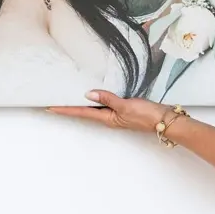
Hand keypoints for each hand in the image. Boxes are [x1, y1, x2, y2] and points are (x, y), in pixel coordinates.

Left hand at [48, 90, 170, 132]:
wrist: (164, 120)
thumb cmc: (146, 115)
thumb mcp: (126, 106)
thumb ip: (108, 98)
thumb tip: (88, 93)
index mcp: (106, 118)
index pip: (81, 113)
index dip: (65, 110)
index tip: (50, 107)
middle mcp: (108, 117)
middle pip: (84, 111)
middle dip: (69, 107)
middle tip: (54, 101)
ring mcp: (115, 114)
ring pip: (93, 107)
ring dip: (80, 103)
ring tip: (67, 96)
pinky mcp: (123, 108)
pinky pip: (104, 103)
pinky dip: (95, 99)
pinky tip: (93, 93)